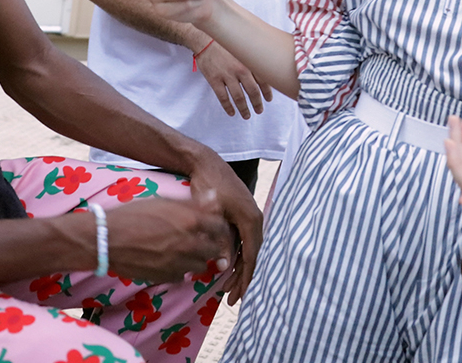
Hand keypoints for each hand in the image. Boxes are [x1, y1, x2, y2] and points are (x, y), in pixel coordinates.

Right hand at [105, 196, 232, 283]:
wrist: (107, 239)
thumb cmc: (133, 214)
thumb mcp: (164, 202)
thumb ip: (193, 203)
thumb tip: (214, 197)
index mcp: (190, 221)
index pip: (220, 227)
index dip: (218, 228)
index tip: (213, 228)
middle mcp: (189, 244)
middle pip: (214, 249)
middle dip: (209, 245)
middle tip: (199, 240)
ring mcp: (179, 263)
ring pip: (200, 265)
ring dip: (195, 258)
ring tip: (182, 250)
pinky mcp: (167, 277)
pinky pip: (183, 276)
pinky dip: (180, 270)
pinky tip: (169, 260)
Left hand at [187, 150, 262, 304]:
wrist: (206, 162)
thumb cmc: (207, 186)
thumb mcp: (211, 215)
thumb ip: (220, 240)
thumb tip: (224, 265)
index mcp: (251, 220)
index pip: (252, 256)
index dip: (246, 278)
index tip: (238, 295)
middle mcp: (255, 218)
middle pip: (253, 255)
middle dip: (244, 278)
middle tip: (232, 298)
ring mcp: (250, 215)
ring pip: (249, 248)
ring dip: (240, 268)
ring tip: (229, 287)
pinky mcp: (243, 213)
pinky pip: (244, 239)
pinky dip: (238, 254)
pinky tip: (229, 265)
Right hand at [195, 41, 272, 118]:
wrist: (205, 38)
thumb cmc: (225, 41)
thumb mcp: (243, 44)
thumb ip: (254, 55)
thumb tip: (266, 64)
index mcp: (249, 61)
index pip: (263, 80)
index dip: (267, 92)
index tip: (269, 99)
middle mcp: (240, 69)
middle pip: (253, 91)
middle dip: (257, 103)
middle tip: (259, 110)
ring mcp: (227, 75)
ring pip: (239, 97)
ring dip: (244, 108)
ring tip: (246, 115)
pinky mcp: (214, 79)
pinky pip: (223, 97)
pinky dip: (228, 107)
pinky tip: (231, 112)